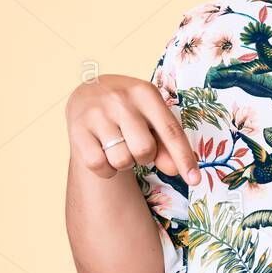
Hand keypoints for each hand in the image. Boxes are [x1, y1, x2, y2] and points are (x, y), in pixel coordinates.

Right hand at [66, 74, 199, 184]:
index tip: (195, 180)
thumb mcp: (151, 117)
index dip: (184, 158)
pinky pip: (98, 165)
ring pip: (121, 160)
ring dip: (124, 163)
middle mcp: (120, 100)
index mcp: (146, 93)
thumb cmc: (129, 110)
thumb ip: (167, 143)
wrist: (88, 92)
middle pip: (144, 150)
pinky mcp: (76, 130)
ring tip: (119, 146)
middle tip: (136, 145)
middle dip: (145, 157)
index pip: (170, 131)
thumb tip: (176, 170)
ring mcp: (96, 114)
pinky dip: (106, 170)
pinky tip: (104, 155)